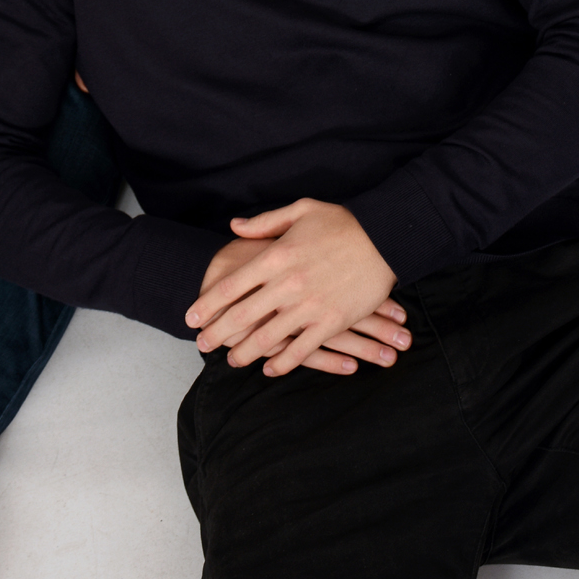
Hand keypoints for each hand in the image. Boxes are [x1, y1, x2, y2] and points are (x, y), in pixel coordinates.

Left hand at [187, 198, 403, 378]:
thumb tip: (234, 227)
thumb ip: (264, 222)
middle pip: (243, 314)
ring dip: (245, 352)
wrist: (386, 238)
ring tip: (230, 360)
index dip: (208, 303)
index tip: (192, 316)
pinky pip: (301, 349)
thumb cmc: (342, 222)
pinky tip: (270, 368)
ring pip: (268, 337)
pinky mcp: (331, 321)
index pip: (232, 285)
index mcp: (276, 256)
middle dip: (218, 332)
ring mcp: (309, 306)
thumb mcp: (300, 211)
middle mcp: (287, 284)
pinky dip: (283, 362)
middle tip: (201, 344)